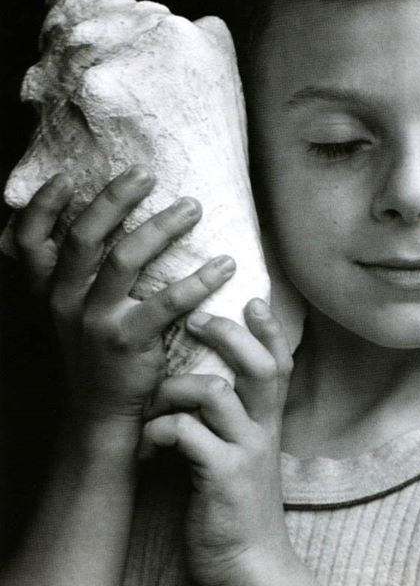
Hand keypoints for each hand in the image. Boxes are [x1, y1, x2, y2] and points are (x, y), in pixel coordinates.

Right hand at [13, 166, 236, 447]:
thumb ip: (73, 270)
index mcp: (49, 289)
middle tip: (145, 173)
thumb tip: (95, 212)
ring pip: (124, 259)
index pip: (28, 241)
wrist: (100, 412)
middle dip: (114, 199)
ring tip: (192, 207)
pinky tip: (225, 265)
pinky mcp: (129, 342)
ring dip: (161, 227)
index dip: (42, 207)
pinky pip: (167, 303)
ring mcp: (95, 322)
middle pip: (83, 237)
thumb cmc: (94, 348)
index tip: (65, 177)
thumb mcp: (70, 310)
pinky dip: (199, 280)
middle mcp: (65, 301)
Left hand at [141, 299, 293, 585]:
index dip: (270, 329)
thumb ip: (232, 417)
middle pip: (260, 366)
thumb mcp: (243, 452)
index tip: (253, 297)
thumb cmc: (234, 504)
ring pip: (216, 392)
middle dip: (229, 334)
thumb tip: (201, 379)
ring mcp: (245, 452)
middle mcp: (262, 430)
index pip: (280, 363)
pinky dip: (161, 429)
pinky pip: (187, 433)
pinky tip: (149, 444)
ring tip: (156, 400)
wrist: (249, 565)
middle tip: (198, 319)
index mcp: (267, 421)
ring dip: (177, 387)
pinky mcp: (223, 477)